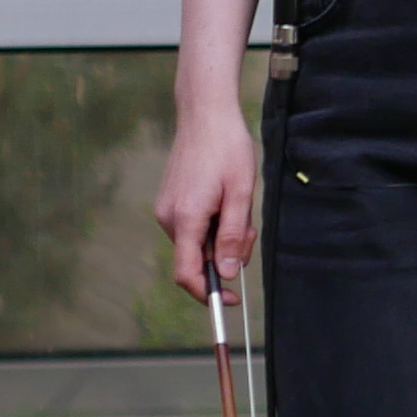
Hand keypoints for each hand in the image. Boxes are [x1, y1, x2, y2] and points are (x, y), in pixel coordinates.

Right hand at [154, 101, 259, 303]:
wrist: (205, 116)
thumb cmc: (227, 150)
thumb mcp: (241, 193)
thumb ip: (233, 235)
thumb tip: (225, 273)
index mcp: (186, 218)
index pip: (187, 273)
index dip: (208, 294)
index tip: (232, 300)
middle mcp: (168, 218)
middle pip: (197, 258)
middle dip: (226, 255)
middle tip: (250, 231)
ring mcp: (166, 210)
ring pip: (197, 243)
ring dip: (222, 237)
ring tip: (240, 206)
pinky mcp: (170, 203)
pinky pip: (193, 228)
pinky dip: (213, 225)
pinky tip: (226, 201)